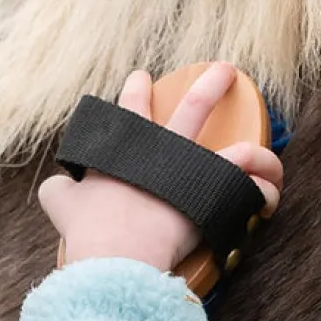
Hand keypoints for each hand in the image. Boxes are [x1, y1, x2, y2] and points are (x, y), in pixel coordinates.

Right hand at [39, 62, 284, 272]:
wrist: (113, 250)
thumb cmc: (85, 226)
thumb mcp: (57, 202)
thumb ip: (58, 188)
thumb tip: (56, 185)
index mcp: (124, 149)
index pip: (129, 110)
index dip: (135, 91)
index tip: (141, 78)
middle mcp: (162, 152)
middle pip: (193, 108)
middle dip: (209, 84)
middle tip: (222, 71)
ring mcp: (192, 171)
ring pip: (238, 147)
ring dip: (260, 154)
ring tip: (264, 150)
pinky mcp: (214, 194)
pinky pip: (250, 185)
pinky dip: (260, 190)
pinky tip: (264, 198)